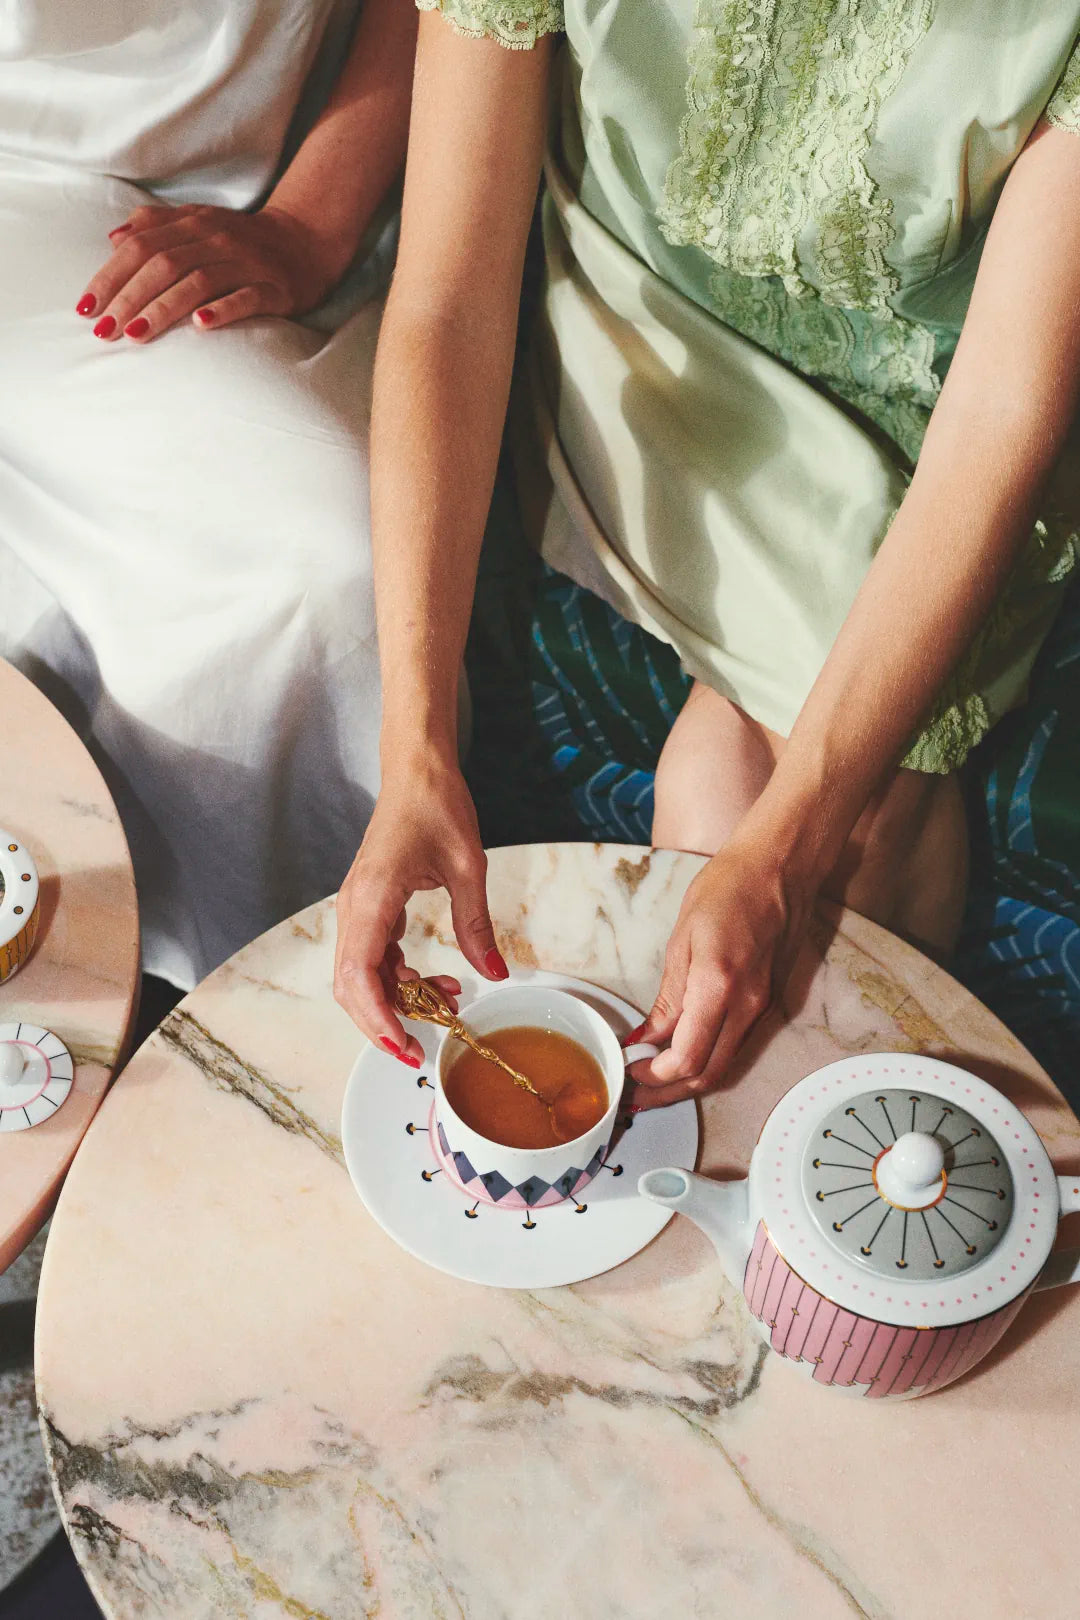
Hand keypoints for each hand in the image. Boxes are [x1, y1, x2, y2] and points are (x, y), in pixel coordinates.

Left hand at [75, 203, 350, 342]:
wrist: (307, 240)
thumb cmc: (244, 240)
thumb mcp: (199, 224)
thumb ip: (157, 227)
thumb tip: (115, 239)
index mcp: (193, 223)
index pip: (141, 246)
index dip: (110, 275)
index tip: (86, 307)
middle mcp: (217, 239)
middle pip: (163, 264)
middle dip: (128, 298)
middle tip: (104, 331)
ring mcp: (247, 263)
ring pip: (198, 281)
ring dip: (163, 308)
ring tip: (137, 334)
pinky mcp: (275, 288)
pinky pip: (247, 298)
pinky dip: (223, 310)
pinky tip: (201, 326)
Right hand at [334, 755, 508, 1064]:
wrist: (417, 772)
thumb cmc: (437, 807)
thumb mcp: (468, 867)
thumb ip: (476, 924)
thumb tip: (495, 973)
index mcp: (372, 898)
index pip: (359, 975)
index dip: (377, 1018)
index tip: (405, 1045)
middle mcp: (355, 907)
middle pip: (351, 985)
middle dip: (382, 1022)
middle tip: (420, 1049)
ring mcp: (358, 908)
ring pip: (361, 974)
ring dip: (396, 998)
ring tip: (446, 1000)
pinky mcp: (369, 906)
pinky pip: (373, 955)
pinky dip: (397, 977)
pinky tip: (432, 980)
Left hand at [626, 836, 816, 1110]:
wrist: (780, 868)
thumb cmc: (730, 889)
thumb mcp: (683, 939)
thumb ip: (668, 997)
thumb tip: (647, 1037)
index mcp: (720, 986)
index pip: (688, 1059)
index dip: (655, 1077)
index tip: (630, 1071)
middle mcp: (748, 1006)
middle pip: (708, 1076)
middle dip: (666, 1094)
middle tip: (633, 1095)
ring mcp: (763, 1008)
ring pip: (724, 1067)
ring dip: (686, 1083)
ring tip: (650, 1082)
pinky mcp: (769, 1004)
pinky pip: (736, 1047)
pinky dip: (707, 1061)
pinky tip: (681, 1056)